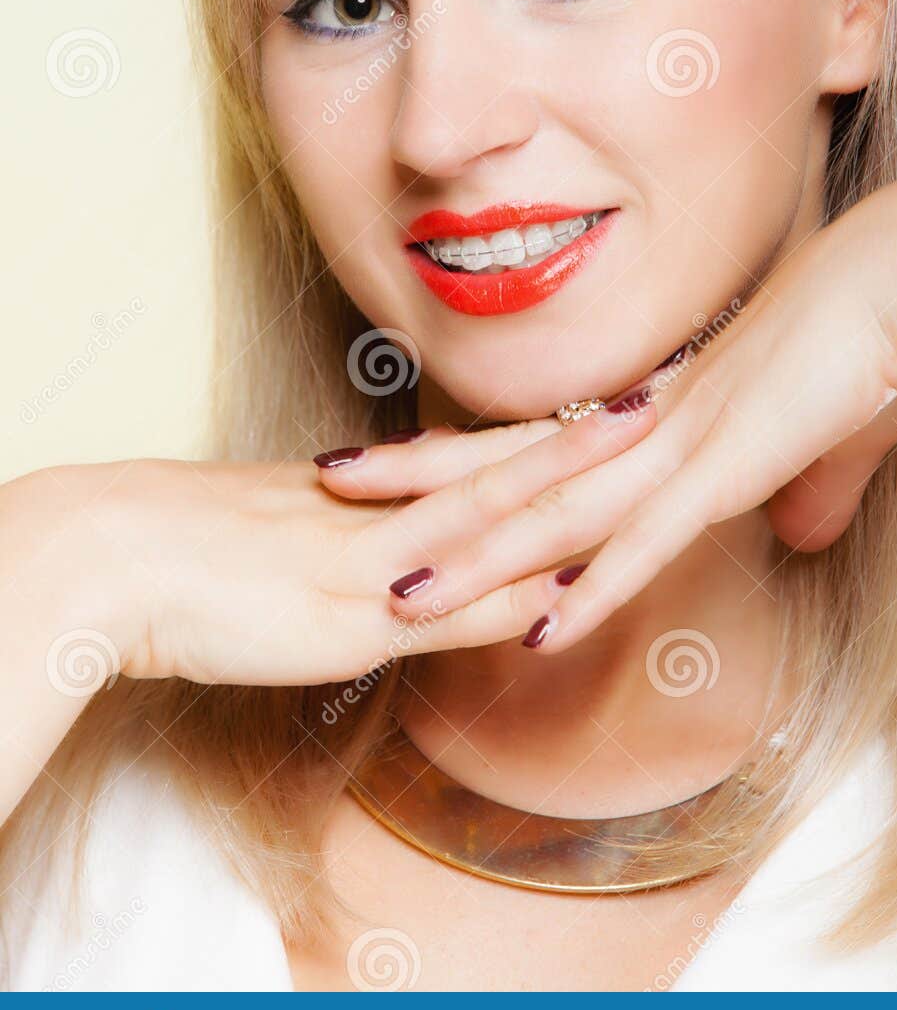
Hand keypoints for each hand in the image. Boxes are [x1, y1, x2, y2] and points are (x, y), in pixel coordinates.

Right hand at [6, 416, 653, 687]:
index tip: (613, 400)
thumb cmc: (191, 545)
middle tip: (666, 397)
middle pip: (507, 463)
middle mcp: (389, 511)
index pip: (484, 448)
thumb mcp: (293, 529)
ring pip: (495, 519)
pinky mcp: (349, 613)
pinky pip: (445, 604)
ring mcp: (377, 556)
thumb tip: (413, 534)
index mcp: (377, 488)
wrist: (116, 557)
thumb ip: (360, 530)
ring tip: (651, 466)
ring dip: (575, 496)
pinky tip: (564, 596)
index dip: (554, 427)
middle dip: (590, 438)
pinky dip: (505, 597)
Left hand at [315, 163, 896, 651]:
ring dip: (474, 563)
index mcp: (650, 412)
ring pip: (551, 514)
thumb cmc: (861, 339)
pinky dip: (589, 588)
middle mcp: (642, 428)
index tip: (388, 466)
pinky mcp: (726, 471)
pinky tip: (538, 629)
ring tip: (395, 601)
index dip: (454, 456)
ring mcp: (676, 450)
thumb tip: (802, 536)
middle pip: (507, 465)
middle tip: (327, 493)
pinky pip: (643, 542)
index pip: (530, 441)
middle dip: (414, 490)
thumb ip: (801, 489)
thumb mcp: (817, 432)